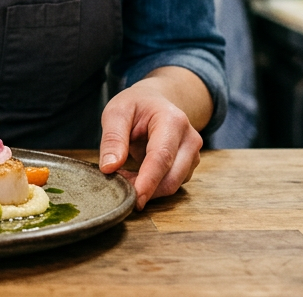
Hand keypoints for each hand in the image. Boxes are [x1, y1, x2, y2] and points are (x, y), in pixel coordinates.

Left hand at [99, 77, 203, 208]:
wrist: (155, 102)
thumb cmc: (135, 105)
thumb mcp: (117, 112)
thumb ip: (112, 138)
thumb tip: (109, 168)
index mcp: (173, 121)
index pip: (161, 157)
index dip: (148, 181)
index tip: (134, 199)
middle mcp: (190, 139)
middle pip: (171, 177)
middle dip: (144, 189)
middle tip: (117, 185)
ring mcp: (193, 154)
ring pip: (172, 184)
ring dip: (147, 189)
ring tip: (124, 175)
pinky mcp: (189, 166)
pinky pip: (171, 184)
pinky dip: (153, 187)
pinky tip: (136, 176)